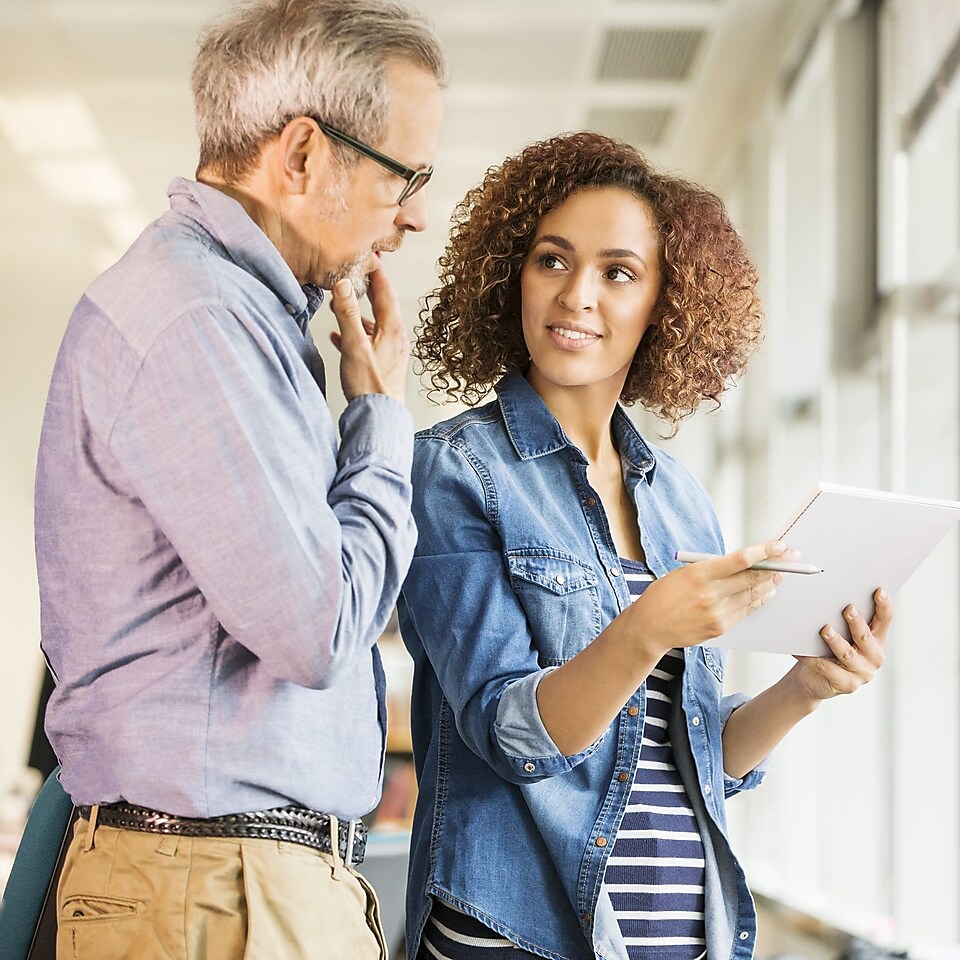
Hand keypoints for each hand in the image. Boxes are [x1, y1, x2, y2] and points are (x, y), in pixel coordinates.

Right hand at [328, 267, 408, 401]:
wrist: (379, 418)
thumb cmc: (369, 386)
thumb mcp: (354, 345)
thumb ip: (347, 314)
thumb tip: (343, 284)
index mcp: (392, 329)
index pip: (385, 291)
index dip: (376, 272)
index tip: (369, 256)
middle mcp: (396, 338)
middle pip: (382, 305)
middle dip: (367, 289)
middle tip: (355, 274)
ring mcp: (391, 351)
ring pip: (374, 323)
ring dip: (358, 312)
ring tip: (341, 303)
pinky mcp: (383, 364)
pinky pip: (369, 341)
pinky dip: (355, 333)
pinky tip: (339, 336)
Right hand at [624, 540, 785, 659]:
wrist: (649, 627)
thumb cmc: (663, 595)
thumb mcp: (684, 573)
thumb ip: (713, 568)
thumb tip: (744, 563)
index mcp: (699, 574)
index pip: (740, 560)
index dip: (764, 552)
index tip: (779, 545)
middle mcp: (711, 595)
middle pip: (753, 578)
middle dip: (776, 566)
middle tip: (792, 557)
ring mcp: (717, 614)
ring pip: (754, 595)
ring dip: (771, 583)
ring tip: (783, 573)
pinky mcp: (720, 628)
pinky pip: (746, 611)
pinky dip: (759, 600)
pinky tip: (767, 592)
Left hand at [789, 588, 891, 700]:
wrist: (815, 679)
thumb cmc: (828, 649)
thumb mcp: (841, 633)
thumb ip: (844, 619)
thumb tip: (832, 595)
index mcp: (877, 640)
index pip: (884, 621)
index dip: (884, 606)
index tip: (879, 591)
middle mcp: (874, 657)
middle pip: (865, 637)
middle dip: (857, 622)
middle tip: (848, 608)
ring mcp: (862, 673)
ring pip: (847, 654)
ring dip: (836, 641)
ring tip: (825, 629)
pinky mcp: (846, 685)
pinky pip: (826, 668)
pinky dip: (812, 658)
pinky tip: (800, 650)